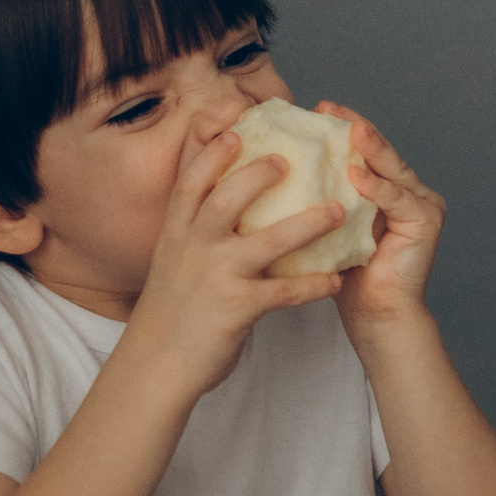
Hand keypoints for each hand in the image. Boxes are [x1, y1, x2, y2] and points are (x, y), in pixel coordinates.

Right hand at [122, 119, 344, 403]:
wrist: (157, 363)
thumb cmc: (171, 310)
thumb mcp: (172, 259)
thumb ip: (194, 231)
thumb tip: (223, 200)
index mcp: (176, 232)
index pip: (192, 181)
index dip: (213, 153)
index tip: (235, 131)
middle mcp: (194, 248)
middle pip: (228, 198)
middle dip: (260, 174)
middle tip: (290, 161)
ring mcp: (217, 276)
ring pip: (268, 241)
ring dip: (307, 223)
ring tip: (338, 211)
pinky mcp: (239, 308)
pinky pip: (285, 292)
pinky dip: (313, 285)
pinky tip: (336, 280)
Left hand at [314, 103, 443, 337]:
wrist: (375, 317)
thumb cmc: (346, 279)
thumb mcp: (325, 230)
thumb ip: (318, 199)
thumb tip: (271, 169)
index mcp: (383, 191)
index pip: (361, 152)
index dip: (339, 129)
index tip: (313, 109)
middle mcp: (407, 191)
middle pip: (378, 152)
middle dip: (353, 127)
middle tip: (326, 107)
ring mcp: (422, 203)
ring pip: (391, 168)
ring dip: (370, 147)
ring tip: (348, 128)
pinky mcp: (427, 220)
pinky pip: (397, 198)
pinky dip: (376, 186)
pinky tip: (355, 174)